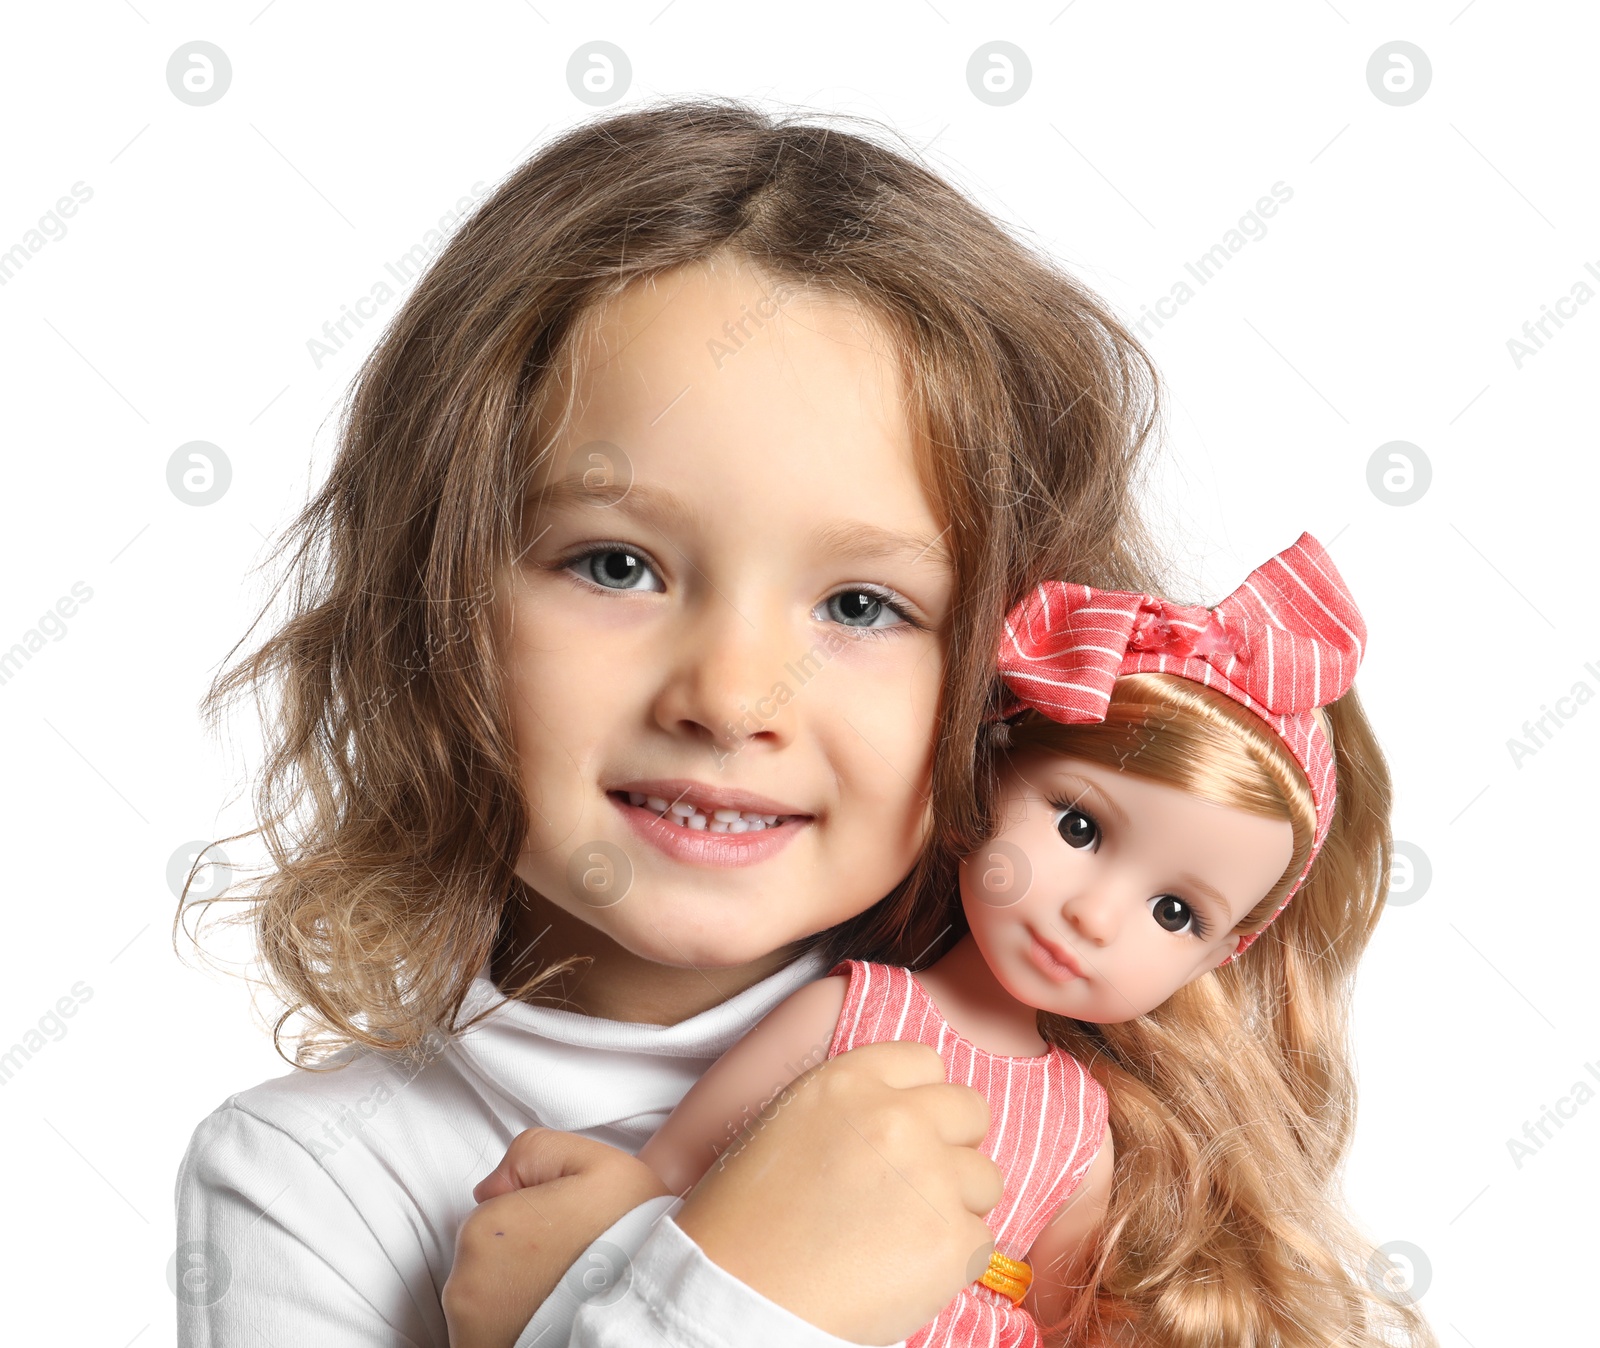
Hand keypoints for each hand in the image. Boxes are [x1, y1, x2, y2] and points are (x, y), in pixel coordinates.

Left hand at [442, 1128, 671, 1347]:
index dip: (534, 1213)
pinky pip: (491, 1329)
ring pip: (489, 1294)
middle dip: (521, 1254)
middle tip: (570, 1261)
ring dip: (517, 1292)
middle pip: (486, 1253)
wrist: (649, 1321)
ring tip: (566, 1294)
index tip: (566, 1230)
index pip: (493, 1208)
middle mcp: (466, 1284)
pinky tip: (553, 1320)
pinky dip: (515, 1324)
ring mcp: (470, 1330)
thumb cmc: (629, 1244)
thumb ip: (532, 1153)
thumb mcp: (597, 1162)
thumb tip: (492, 1185)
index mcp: (486, 1228)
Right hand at [674, 1039, 1001, 1345]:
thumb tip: (905, 1112)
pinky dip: (951, 1260)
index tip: (909, 1132)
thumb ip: (852, 1107)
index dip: (921, 1100)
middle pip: (970, 1110)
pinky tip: (902, 1271)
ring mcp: (930, 1177)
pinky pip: (981, 1241)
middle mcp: (896, 1117)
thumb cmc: (746, 1222)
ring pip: (985, 1178)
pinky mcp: (951, 1241)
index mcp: (848, 1082)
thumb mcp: (788, 1126)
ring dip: (956, 1204)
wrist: (738, 1299)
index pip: (925, 1062)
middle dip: (952, 1146)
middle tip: (914, 1187)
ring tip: (901, 1236)